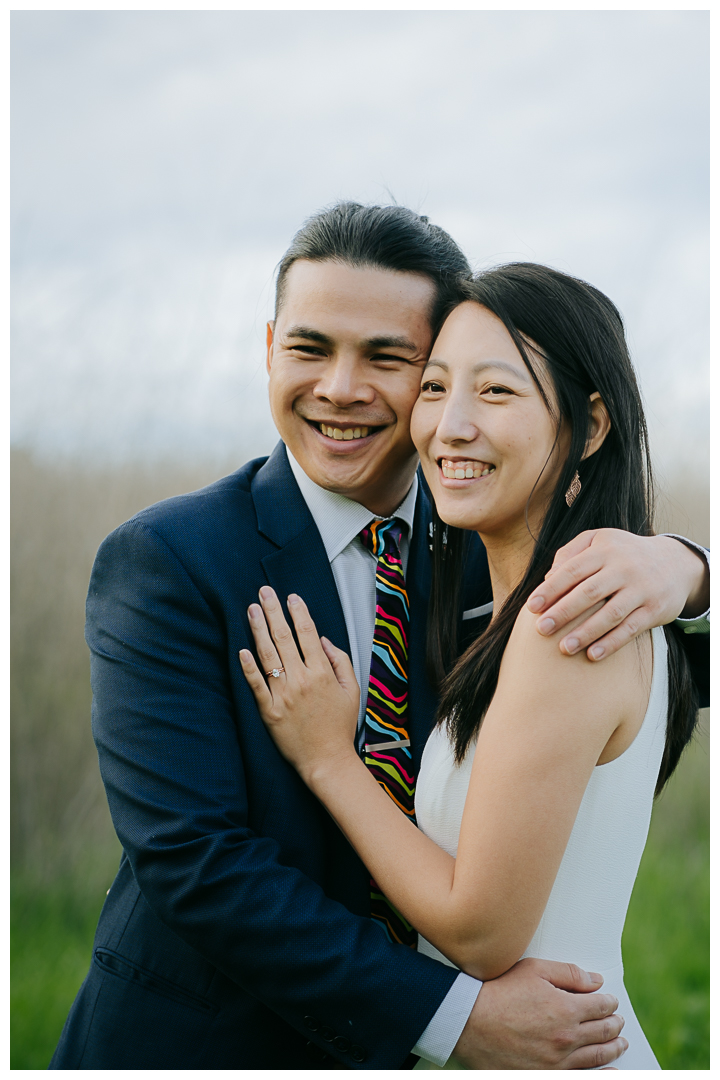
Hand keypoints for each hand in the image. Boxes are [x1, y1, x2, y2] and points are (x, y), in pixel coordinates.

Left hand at [239, 587, 359, 781]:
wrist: (327, 760)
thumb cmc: (341, 726)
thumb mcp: (352, 690)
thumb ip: (340, 661)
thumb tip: (322, 640)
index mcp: (322, 673)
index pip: (307, 634)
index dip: (299, 612)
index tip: (291, 597)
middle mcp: (301, 679)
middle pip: (284, 638)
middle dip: (274, 611)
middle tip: (265, 592)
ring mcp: (283, 695)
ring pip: (268, 655)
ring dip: (259, 629)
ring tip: (252, 610)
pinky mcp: (269, 711)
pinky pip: (256, 684)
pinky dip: (248, 667)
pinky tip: (242, 649)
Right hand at [452, 957, 626, 1068]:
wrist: (469, 1022)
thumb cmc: (499, 992)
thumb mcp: (534, 970)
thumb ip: (569, 974)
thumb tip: (597, 981)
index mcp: (566, 1009)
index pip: (601, 1006)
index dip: (610, 1002)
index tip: (612, 1001)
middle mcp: (567, 1038)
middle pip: (603, 1032)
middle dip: (614, 1024)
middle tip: (619, 1021)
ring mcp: (558, 1061)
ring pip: (597, 1057)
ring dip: (613, 1049)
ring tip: (620, 1043)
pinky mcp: (546, 1076)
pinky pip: (582, 1078)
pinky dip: (602, 1075)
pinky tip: (612, 1072)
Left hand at [526, 530, 708, 660]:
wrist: (675, 562)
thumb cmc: (624, 553)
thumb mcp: (599, 540)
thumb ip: (571, 553)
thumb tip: (547, 577)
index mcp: (605, 550)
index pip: (573, 570)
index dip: (551, 589)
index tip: (532, 607)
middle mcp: (624, 568)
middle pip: (589, 592)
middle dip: (563, 612)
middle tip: (541, 629)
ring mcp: (641, 589)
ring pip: (610, 614)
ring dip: (585, 633)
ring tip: (564, 648)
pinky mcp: (655, 609)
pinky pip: (631, 628)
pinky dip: (612, 643)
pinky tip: (593, 655)